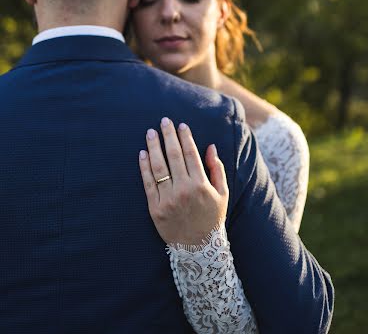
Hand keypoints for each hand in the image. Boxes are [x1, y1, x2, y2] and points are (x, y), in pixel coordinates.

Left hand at [139, 117, 228, 245]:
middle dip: (168, 136)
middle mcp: (184, 189)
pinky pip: (148, 183)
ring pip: (158, 167)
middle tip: (164, 121)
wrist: (198, 248)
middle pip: (173, 155)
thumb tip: (211, 147)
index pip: (191, 154)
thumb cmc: (212, 218)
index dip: (185, 137)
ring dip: (154, 147)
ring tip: (151, 133)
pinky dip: (144, 167)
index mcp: (201, 184)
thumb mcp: (222, 194)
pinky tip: (142, 153)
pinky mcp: (155, 208)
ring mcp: (168, 199)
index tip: (181, 125)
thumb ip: (217, 169)